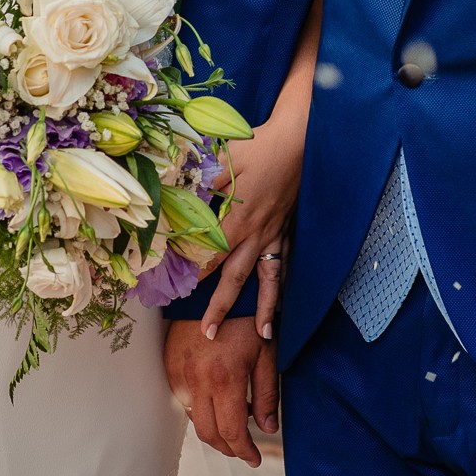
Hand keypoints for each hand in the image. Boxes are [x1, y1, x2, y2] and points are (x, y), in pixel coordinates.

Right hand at [165, 316, 276, 466]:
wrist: (212, 285)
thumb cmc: (245, 315)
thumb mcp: (266, 353)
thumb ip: (266, 395)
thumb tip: (268, 428)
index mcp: (225, 377)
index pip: (232, 431)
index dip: (244, 451)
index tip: (255, 458)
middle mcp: (198, 379)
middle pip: (209, 433)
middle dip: (228, 447)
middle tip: (243, 449)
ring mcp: (180, 373)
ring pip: (194, 419)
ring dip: (213, 429)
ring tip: (233, 423)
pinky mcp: (170, 365)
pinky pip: (183, 400)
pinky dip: (199, 409)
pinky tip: (216, 401)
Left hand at [198, 115, 302, 339]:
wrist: (301, 139)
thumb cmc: (260, 146)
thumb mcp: (225, 160)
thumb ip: (202, 182)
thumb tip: (178, 198)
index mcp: (239, 220)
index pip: (210, 256)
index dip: (193, 275)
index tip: (175, 292)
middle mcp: (258, 234)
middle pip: (236, 278)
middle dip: (221, 307)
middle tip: (208, 334)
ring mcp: (276, 234)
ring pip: (267, 279)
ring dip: (264, 309)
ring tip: (262, 337)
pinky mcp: (288, 230)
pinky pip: (286, 265)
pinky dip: (285, 287)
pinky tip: (284, 304)